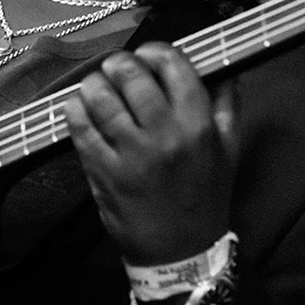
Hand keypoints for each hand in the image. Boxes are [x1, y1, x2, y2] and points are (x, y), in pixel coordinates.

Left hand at [64, 42, 238, 264]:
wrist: (182, 253)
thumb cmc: (205, 198)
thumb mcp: (229, 150)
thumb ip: (227, 104)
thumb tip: (221, 68)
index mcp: (199, 126)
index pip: (173, 66)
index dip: (155, 51)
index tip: (148, 55)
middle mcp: (165, 136)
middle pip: (132, 76)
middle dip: (119, 64)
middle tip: (116, 69)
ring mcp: (131, 155)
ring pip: (101, 98)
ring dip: (94, 84)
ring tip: (96, 86)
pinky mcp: (104, 172)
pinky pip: (81, 128)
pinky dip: (75, 110)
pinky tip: (79, 108)